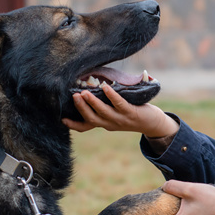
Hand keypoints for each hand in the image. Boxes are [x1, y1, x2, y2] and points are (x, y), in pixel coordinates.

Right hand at [62, 83, 178, 138]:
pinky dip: (112, 96)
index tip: (61, 119)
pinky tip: (106, 88)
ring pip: (103, 112)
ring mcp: (120, 119)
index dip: (73, 125)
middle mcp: (110, 124)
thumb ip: (103, 106)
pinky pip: (119, 104)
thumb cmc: (132, 114)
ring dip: (92, 102)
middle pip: (91, 118)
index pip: (86, 126)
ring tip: (84, 92)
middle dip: (81, 108)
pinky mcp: (131, 113)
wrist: (153, 124)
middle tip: (73, 96)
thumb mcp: (115, 113)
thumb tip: (91, 89)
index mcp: (104, 123)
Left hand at [158, 180, 214, 214]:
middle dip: (166, 208)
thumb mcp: (189, 189)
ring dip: (175, 210)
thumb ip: (172, 186)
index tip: (158, 197)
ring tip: (181, 198)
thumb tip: (163, 187)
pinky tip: (188, 204)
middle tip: (170, 194)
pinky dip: (183, 214)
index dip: (156, 208)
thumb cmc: (210, 200)